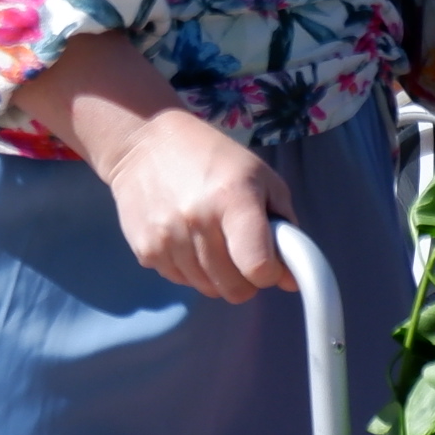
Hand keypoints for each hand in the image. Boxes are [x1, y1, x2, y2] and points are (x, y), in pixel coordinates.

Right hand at [93, 110, 295, 303]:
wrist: (144, 145)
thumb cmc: (213, 158)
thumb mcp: (261, 178)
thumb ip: (284, 227)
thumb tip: (291, 280)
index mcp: (233, 198)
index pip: (258, 267)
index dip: (270, 271)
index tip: (268, 260)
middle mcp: (197, 220)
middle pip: (234, 289)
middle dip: (244, 278)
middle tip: (240, 251)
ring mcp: (166, 238)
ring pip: (207, 289)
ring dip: (215, 274)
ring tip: (211, 239)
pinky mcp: (144, 250)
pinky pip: (180, 281)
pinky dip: (189, 269)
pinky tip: (186, 238)